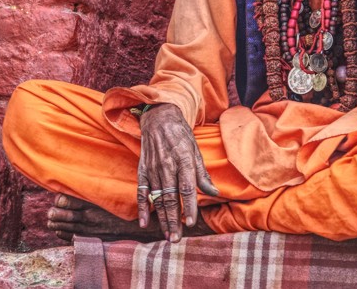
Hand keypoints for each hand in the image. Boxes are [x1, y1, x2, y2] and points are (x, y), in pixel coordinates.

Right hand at [136, 103, 219, 242]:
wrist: (158, 117)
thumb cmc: (181, 135)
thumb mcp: (195, 150)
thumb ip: (202, 173)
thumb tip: (214, 193)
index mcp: (184, 160)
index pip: (187, 188)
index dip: (190, 206)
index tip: (191, 223)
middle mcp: (167, 165)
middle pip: (171, 198)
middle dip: (174, 220)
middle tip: (176, 239)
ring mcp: (153, 168)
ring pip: (158, 198)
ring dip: (161, 218)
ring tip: (167, 235)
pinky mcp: (142, 169)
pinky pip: (141, 191)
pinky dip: (142, 207)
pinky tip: (144, 222)